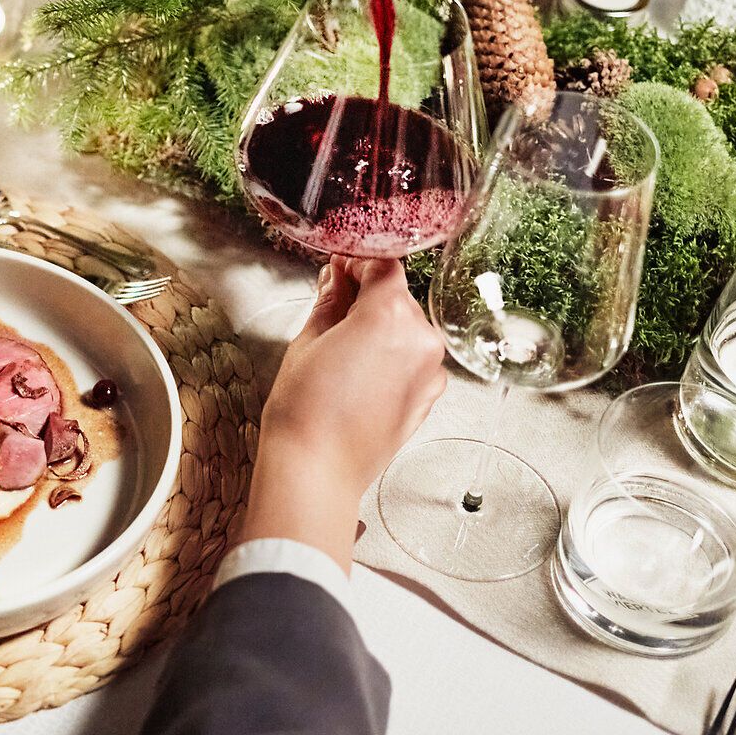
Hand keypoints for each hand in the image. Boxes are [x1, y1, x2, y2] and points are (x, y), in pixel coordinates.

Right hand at [242, 257, 447, 569]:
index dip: (358, 263)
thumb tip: (338, 279)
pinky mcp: (428, 398)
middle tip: (332, 306)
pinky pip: (412, 360)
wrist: (318, 470)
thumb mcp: (308, 341)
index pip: (383, 266)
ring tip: (341, 348)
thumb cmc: (305, 412)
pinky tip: (358, 374)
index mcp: (390, 315)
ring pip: (407, 329)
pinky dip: (391, 357)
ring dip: (380, 328)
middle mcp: (421, 339)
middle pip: (398, 297)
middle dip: (367, 297)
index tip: (339, 269)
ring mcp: (430, 371)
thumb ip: (331, 302)